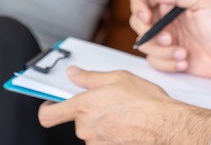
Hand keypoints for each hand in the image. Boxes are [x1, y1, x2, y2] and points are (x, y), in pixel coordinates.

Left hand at [38, 67, 210, 144]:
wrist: (163, 124)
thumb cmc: (144, 101)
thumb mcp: (117, 77)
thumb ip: (90, 77)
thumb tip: (74, 74)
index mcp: (83, 106)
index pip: (48, 114)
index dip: (47, 109)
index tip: (51, 104)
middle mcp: (85, 127)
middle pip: (75, 120)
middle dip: (87, 112)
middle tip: (106, 101)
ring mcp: (96, 141)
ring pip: (90, 131)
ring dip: (100, 122)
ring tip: (120, 112)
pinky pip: (102, 140)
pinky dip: (110, 133)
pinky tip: (124, 124)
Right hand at [129, 0, 210, 80]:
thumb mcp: (204, 2)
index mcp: (170, 2)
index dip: (138, 6)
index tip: (147, 18)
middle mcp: (164, 19)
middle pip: (137, 23)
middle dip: (150, 34)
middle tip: (169, 39)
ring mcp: (165, 39)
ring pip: (144, 45)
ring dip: (163, 52)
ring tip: (184, 54)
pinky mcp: (167, 58)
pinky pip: (154, 62)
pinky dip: (168, 64)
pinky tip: (185, 62)